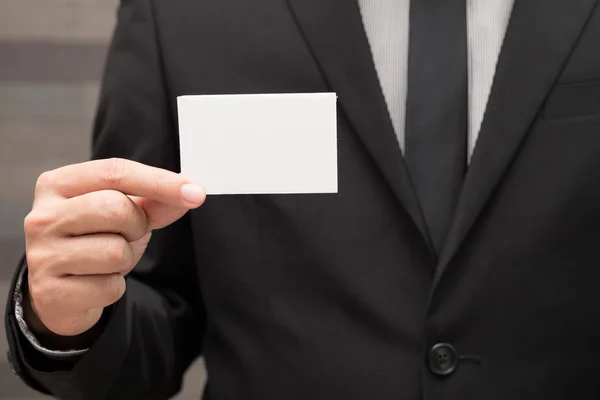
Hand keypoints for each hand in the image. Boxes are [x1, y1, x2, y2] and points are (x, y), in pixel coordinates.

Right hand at [23, 158, 204, 336]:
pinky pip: (109, 287)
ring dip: (125, 259)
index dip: (160, 182)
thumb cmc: (94, 241)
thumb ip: (155, 201)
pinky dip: (114, 288)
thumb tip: (191, 193)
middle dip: (136, 226)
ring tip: (106, 262)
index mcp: (57, 184)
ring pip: (115, 251)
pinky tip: (95, 284)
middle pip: (117, 208)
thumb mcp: (124, 215)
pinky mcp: (48, 292)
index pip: (115, 172)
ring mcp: (41, 255)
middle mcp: (41, 216)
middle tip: (125, 236)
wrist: (60, 293)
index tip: (196, 192)